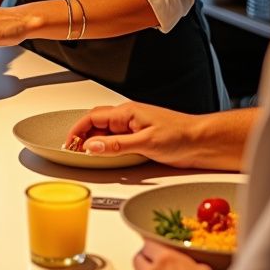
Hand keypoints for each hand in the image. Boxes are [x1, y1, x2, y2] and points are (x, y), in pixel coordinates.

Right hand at [64, 101, 197, 165]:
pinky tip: (106, 156)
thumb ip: (117, 144)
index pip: (93, 117)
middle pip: (96, 123)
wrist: (201, 141)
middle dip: (82, 135)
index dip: (77, 130)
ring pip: (106, 132)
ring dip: (94, 142)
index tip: (68, 143)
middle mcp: (128, 118)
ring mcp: (134, 129)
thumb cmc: (180, 135)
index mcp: (126, 112)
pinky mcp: (141, 139)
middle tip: (73, 151)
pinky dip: (107, 148)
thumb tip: (92, 145)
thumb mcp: (145, 141)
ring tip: (85, 155)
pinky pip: (117, 141)